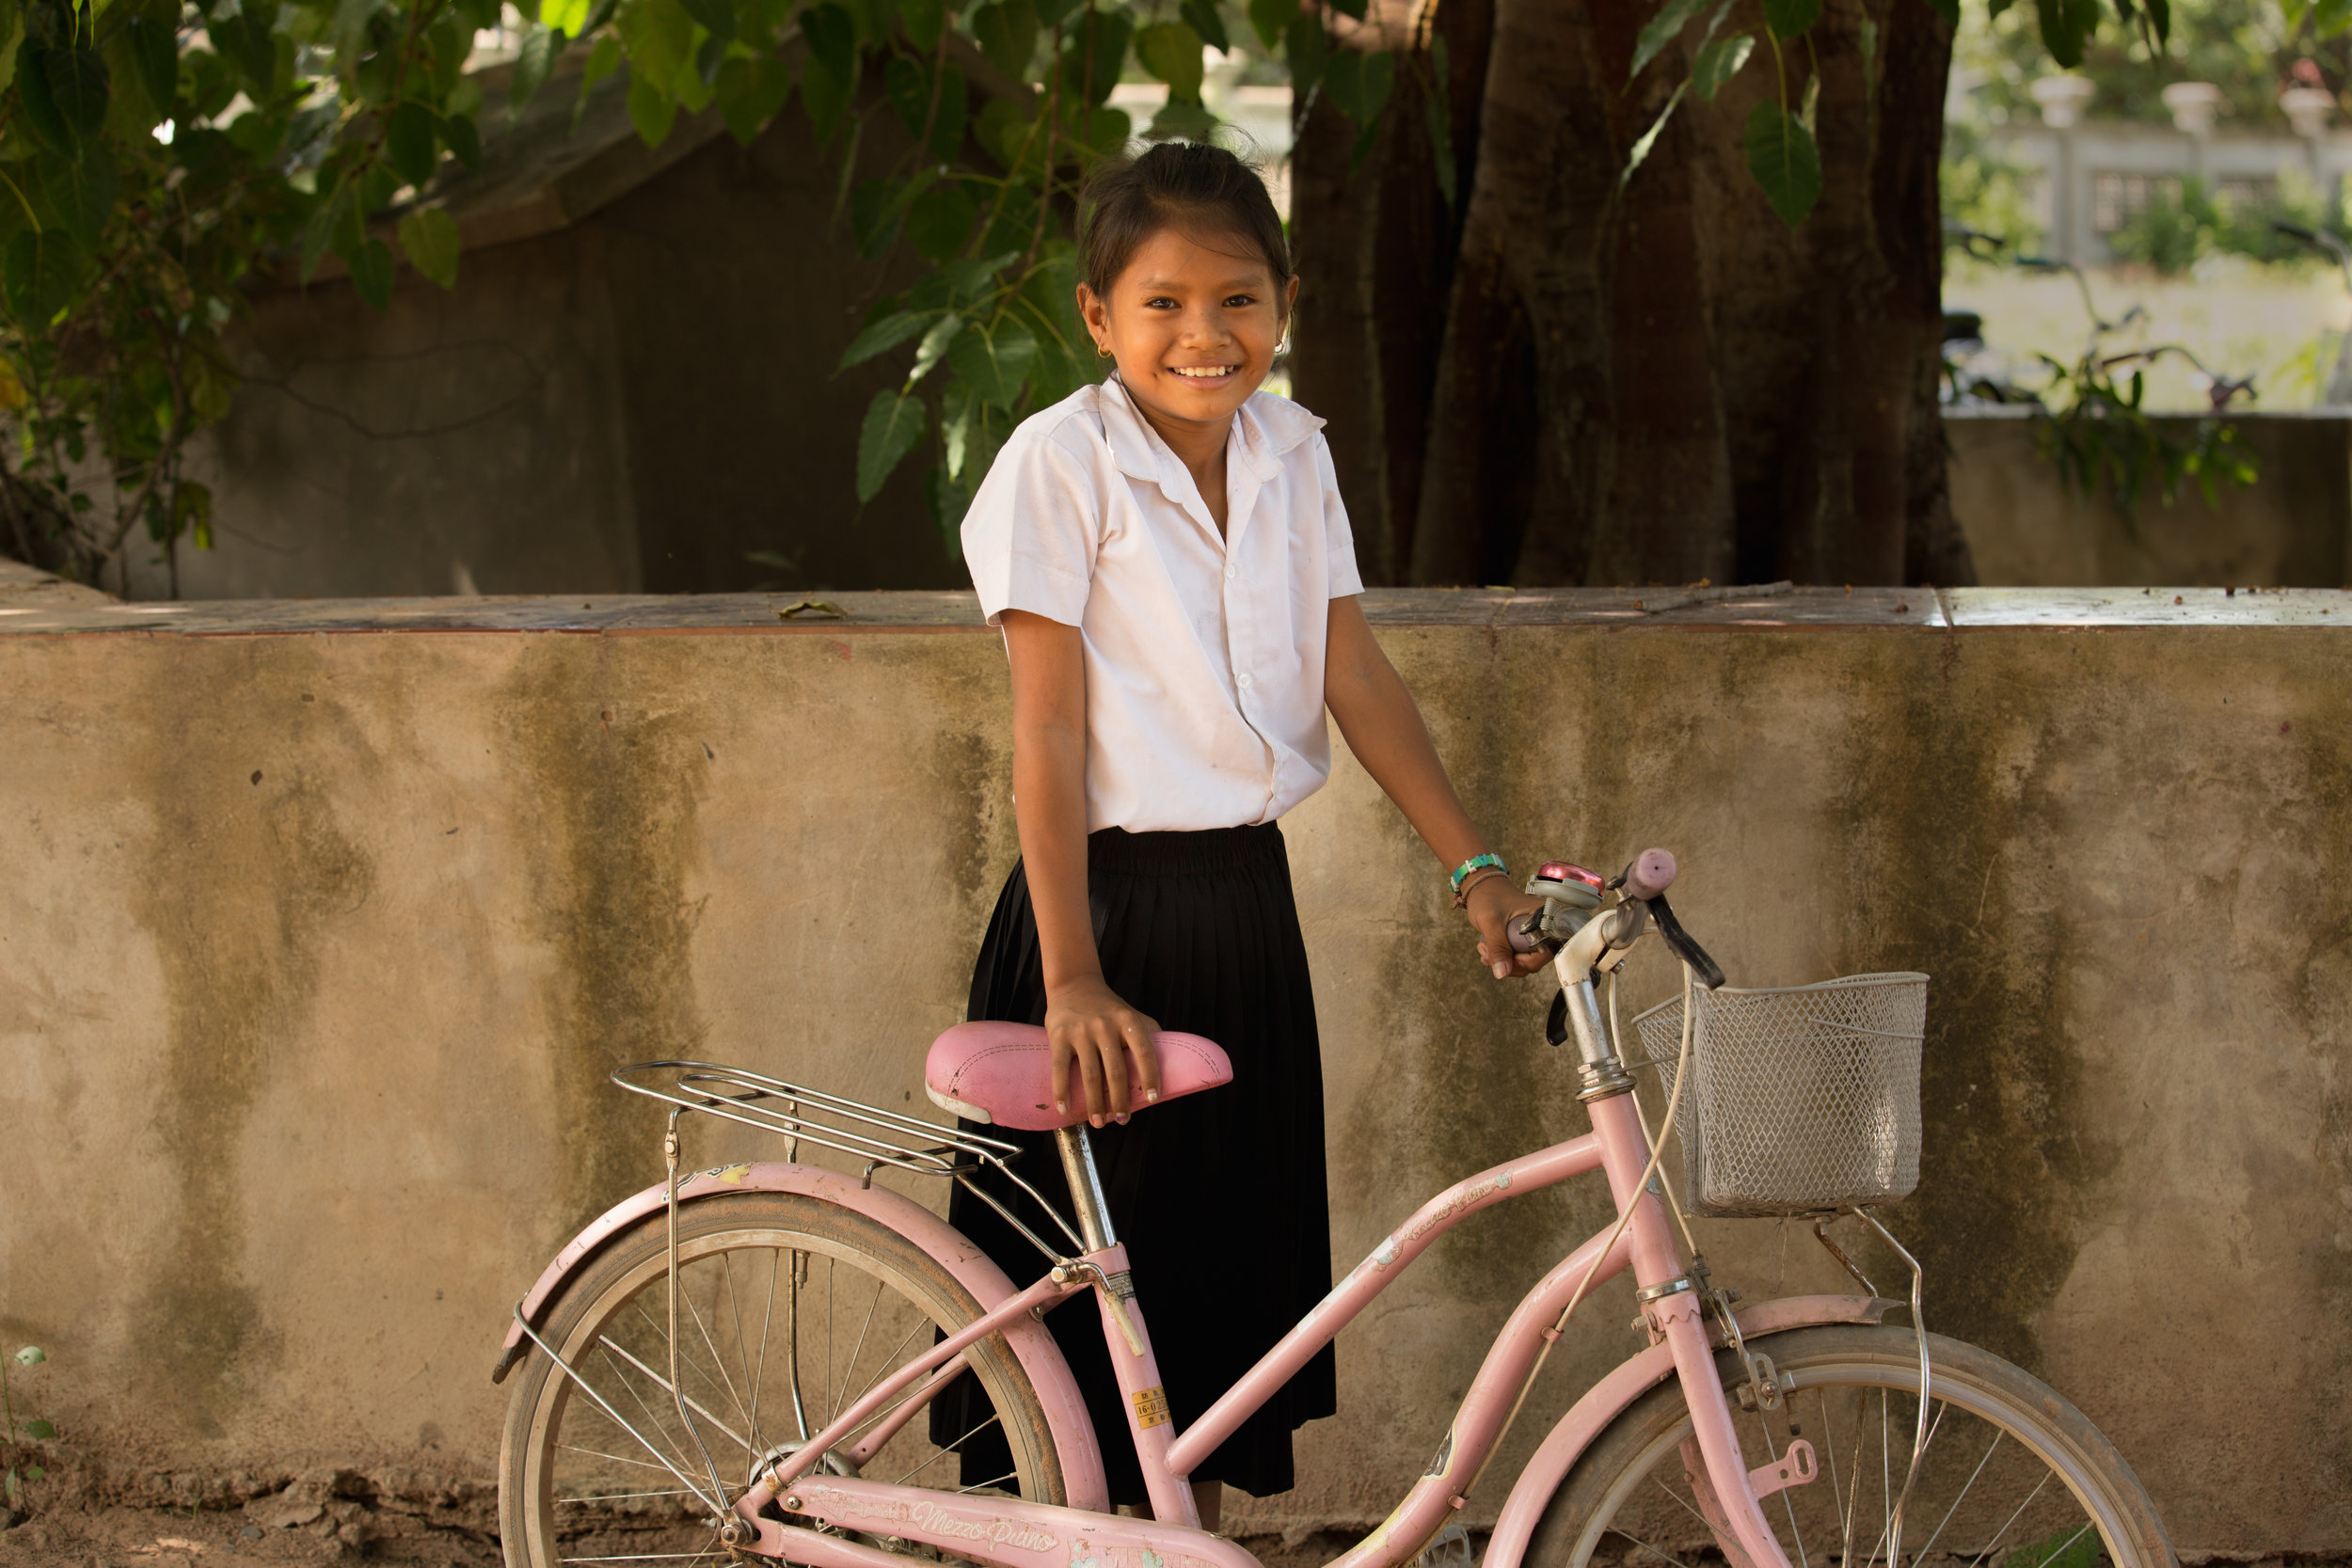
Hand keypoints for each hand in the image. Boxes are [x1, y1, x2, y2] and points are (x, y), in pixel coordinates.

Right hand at [1043, 977, 1162, 1126]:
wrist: (1073, 984)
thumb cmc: (1108, 1008)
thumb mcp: (1132, 1013)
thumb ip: (1149, 1032)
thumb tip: (1171, 1060)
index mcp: (1128, 1021)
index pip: (1144, 1052)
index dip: (1150, 1076)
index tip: (1153, 1099)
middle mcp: (1106, 1025)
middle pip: (1116, 1070)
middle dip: (1121, 1100)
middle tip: (1124, 1120)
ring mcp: (1082, 1031)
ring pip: (1090, 1074)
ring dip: (1095, 1103)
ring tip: (1099, 1122)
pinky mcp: (1060, 1035)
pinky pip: (1060, 1068)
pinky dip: (1062, 1091)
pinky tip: (1065, 1108)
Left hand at [1466, 876, 1548, 979]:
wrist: (1481, 886)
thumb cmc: (1488, 896)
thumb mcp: (1490, 922)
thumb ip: (1497, 948)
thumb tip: (1502, 973)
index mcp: (1544, 917)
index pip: (1545, 952)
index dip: (1525, 961)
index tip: (1504, 957)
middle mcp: (1544, 927)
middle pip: (1535, 961)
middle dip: (1508, 963)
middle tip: (1486, 952)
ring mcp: (1534, 933)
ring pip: (1524, 962)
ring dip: (1502, 961)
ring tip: (1484, 949)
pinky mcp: (1525, 938)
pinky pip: (1518, 957)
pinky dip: (1501, 958)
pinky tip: (1487, 949)